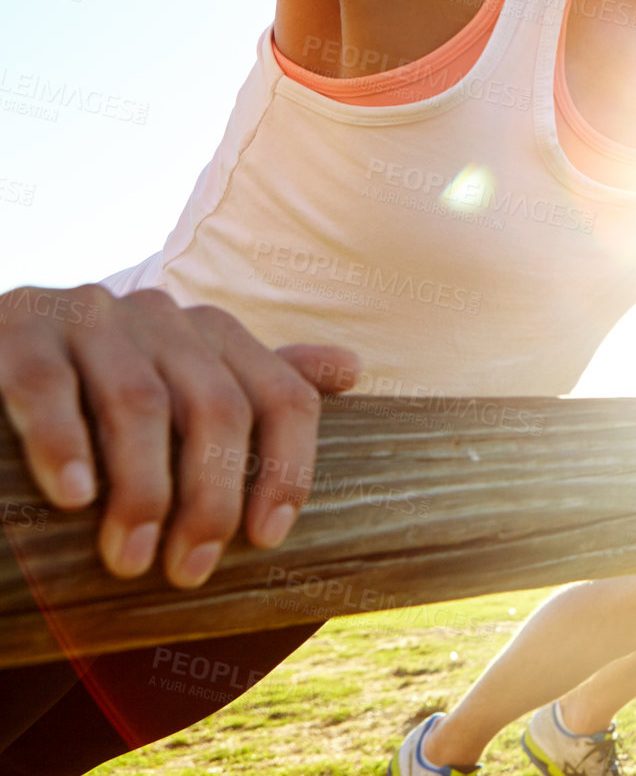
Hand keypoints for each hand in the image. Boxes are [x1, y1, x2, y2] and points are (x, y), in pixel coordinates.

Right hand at [0, 285, 358, 587]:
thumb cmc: (99, 388)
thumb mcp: (184, 383)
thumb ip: (259, 382)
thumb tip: (352, 368)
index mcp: (214, 331)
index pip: (283, 396)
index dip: (287, 468)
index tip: (267, 540)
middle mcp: (162, 314)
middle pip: (216, 408)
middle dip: (209, 498)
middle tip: (188, 570)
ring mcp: (90, 315)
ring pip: (139, 404)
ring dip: (141, 491)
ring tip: (128, 559)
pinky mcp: (17, 326)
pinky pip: (46, 387)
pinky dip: (62, 444)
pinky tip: (72, 498)